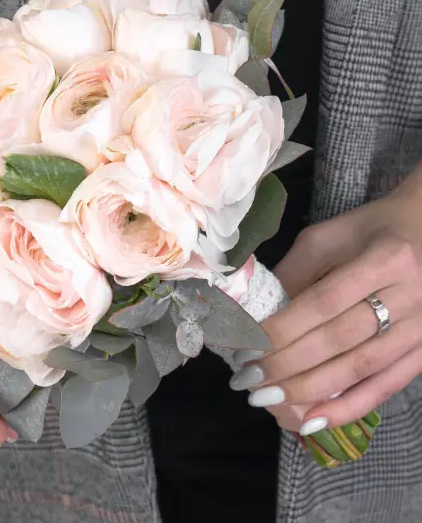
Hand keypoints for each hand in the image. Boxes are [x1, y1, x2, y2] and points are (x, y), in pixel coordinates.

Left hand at [229, 180, 421, 435]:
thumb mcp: (325, 238)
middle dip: (288, 364)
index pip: (324, 302)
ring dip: (310, 390)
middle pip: (340, 340)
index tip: (247, 347)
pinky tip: (313, 420)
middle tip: (249, 379)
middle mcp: (411, 295)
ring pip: (361, 368)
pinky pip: (386, 386)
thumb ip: (294, 274)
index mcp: (384, 258)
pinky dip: (349, 407)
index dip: (283, 329)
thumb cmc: (368, 231)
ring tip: (269, 400)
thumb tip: (258, 316)